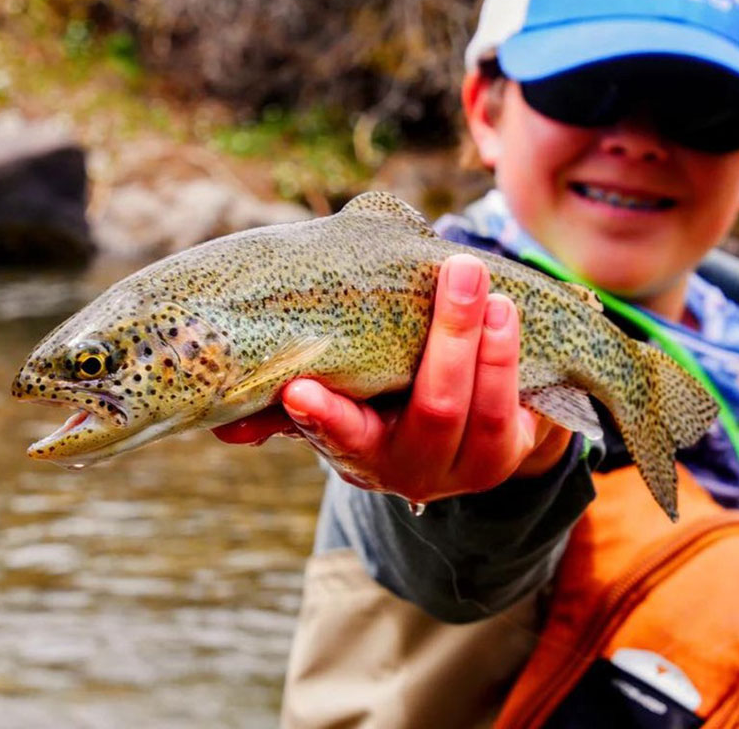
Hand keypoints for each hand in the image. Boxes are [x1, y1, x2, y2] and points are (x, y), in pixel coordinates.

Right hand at [212, 255, 571, 501]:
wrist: (452, 442)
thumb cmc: (378, 402)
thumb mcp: (337, 403)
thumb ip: (287, 405)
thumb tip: (222, 426)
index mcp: (358, 451)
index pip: (337, 436)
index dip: (321, 416)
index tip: (300, 387)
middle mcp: (410, 467)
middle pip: (432, 412)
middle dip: (449, 341)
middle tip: (455, 271)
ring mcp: (464, 465)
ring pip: (482, 411)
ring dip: (490, 347)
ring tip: (492, 287)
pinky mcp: (508, 454)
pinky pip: (516, 413)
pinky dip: (512, 361)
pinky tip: (510, 314)